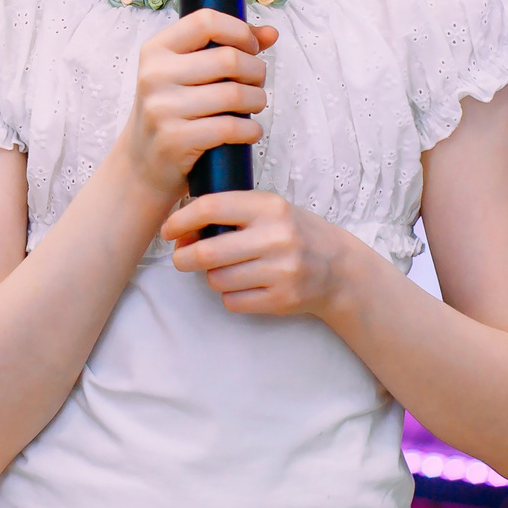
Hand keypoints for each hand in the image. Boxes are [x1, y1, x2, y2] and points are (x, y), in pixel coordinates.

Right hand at [109, 10, 278, 200]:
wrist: (142, 162)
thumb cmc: (173, 111)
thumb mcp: (186, 74)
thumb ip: (226, 48)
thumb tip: (271, 33)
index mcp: (156, 50)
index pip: (206, 21)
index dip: (239, 31)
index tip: (250, 48)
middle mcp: (154, 75)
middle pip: (229, 59)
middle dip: (256, 71)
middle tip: (256, 83)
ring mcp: (162, 108)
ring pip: (234, 94)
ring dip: (258, 101)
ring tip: (254, 106)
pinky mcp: (174, 139)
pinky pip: (230, 127)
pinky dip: (251, 130)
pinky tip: (249, 131)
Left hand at [161, 189, 361, 318]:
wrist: (339, 269)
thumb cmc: (293, 233)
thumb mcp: (269, 210)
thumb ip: (230, 214)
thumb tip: (182, 232)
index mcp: (269, 207)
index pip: (210, 208)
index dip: (181, 220)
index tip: (168, 230)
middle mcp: (276, 237)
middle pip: (207, 251)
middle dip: (184, 257)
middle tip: (181, 258)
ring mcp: (280, 270)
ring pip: (217, 279)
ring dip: (213, 276)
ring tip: (227, 269)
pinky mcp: (281, 299)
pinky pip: (233, 301)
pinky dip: (230, 295)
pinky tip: (245, 285)